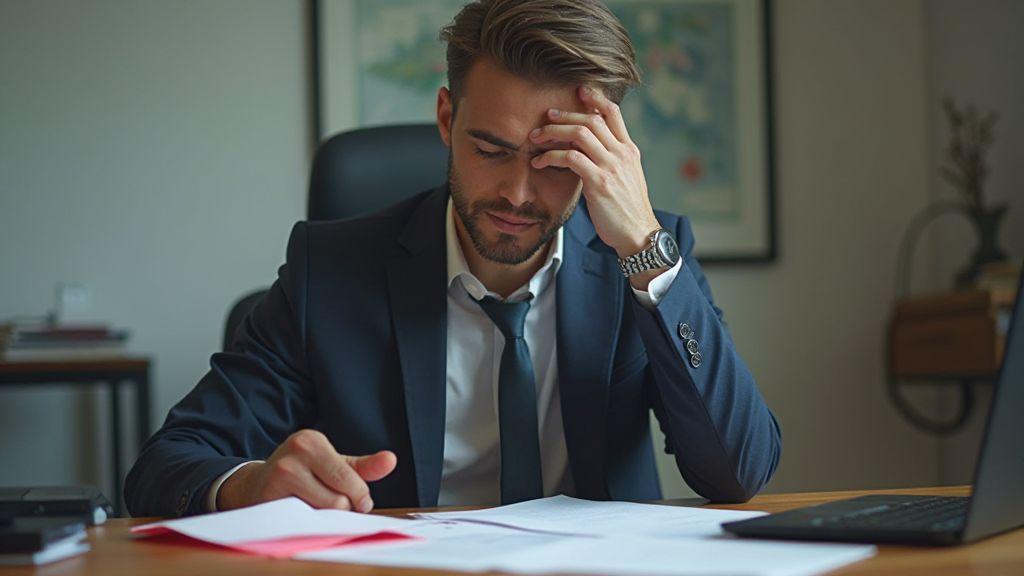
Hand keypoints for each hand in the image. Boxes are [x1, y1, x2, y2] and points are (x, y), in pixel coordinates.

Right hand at [217, 429, 396, 512]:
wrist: (255, 485)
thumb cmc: (301, 474)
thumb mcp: (333, 465)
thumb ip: (364, 466)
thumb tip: (391, 460)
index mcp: (314, 440)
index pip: (351, 480)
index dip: (358, 498)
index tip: (355, 500)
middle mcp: (297, 450)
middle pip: (339, 499)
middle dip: (341, 508)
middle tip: (330, 504)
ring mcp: (280, 472)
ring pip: (322, 511)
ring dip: (323, 516)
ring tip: (312, 505)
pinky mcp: (268, 496)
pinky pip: (302, 520)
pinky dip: (306, 522)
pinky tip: (298, 511)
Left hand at [530, 85, 660, 260]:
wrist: (639, 235)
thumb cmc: (627, 210)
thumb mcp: (625, 179)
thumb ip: (610, 161)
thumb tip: (587, 152)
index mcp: (629, 150)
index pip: (613, 113)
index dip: (595, 98)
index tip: (578, 91)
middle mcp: (622, 154)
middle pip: (591, 119)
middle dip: (565, 115)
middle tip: (546, 116)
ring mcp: (611, 166)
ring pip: (580, 133)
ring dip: (554, 132)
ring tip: (536, 138)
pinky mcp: (599, 182)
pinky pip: (571, 158)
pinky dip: (551, 156)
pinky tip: (540, 162)